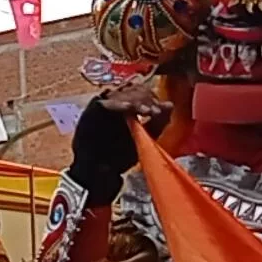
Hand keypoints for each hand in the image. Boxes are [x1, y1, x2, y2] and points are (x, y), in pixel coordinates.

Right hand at [69, 81, 172, 203]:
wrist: (100, 171)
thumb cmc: (121, 156)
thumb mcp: (145, 138)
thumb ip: (158, 123)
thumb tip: (169, 104)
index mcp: (129, 107)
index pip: (143, 92)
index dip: (152, 98)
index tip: (159, 111)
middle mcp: (115, 103)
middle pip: (132, 89)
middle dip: (145, 98)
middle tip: (152, 112)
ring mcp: (102, 107)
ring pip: (119, 92)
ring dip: (133, 99)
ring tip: (144, 111)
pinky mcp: (91, 112)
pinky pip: (104, 102)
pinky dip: (117, 104)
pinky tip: (128, 108)